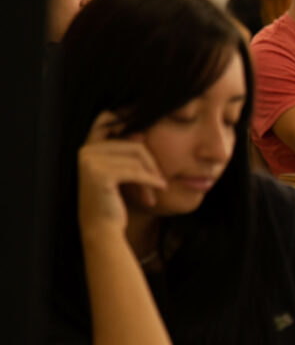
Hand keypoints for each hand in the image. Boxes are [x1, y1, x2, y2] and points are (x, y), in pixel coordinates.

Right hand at [78, 111, 165, 236]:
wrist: (103, 230)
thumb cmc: (114, 202)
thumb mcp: (122, 174)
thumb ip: (127, 153)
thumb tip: (142, 132)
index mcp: (88, 148)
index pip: (107, 119)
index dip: (126, 113)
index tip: (146, 114)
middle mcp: (85, 152)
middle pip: (133, 143)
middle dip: (150, 162)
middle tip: (160, 179)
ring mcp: (90, 162)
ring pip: (137, 157)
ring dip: (152, 175)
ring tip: (157, 190)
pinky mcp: (100, 174)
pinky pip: (136, 171)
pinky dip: (151, 180)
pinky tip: (159, 189)